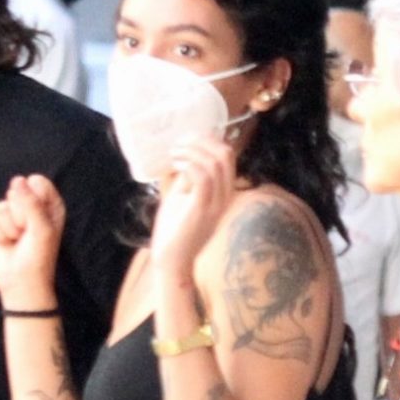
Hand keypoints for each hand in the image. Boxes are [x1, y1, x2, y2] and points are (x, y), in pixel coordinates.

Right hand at [0, 173, 65, 305]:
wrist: (21, 281)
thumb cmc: (38, 256)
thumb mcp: (42, 228)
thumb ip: (31, 202)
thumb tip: (17, 180)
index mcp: (48, 203)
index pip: (37, 182)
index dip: (34, 199)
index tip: (39, 219)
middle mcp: (29, 205)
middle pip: (16, 191)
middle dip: (19, 215)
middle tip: (26, 233)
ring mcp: (9, 213)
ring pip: (0, 206)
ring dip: (8, 228)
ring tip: (17, 240)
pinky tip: (5, 243)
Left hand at [151, 134, 234, 282]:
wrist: (172, 261)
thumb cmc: (175, 230)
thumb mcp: (183, 196)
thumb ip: (189, 177)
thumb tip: (185, 154)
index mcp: (223, 192)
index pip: (227, 156)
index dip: (208, 139)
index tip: (186, 138)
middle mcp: (225, 196)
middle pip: (226, 155)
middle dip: (202, 141)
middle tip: (179, 143)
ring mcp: (216, 204)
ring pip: (216, 163)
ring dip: (192, 151)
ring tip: (175, 153)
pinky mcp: (202, 209)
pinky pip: (204, 178)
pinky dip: (189, 164)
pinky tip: (176, 164)